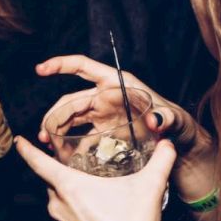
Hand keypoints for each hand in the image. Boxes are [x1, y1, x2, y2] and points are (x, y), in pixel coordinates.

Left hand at [15, 137, 174, 220]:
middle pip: (53, 179)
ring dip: (71, 192)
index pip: (38, 162)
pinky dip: (74, 209)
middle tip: (82, 166)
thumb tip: (168, 143)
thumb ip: (161, 160)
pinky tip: (95, 211)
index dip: (27, 149)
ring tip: (94, 191)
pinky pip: (64, 215)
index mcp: (68, 186)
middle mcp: (57, 204)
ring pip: (59, 198)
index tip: (19, 141)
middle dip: (64, 171)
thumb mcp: (149, 186)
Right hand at [36, 55, 214, 200]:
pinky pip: (80, 135)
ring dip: (56, 129)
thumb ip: (167, 118)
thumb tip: (156, 119)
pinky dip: (69, 143)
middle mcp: (106, 96)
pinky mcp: (103, 131)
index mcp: (117, 84)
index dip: (61, 65)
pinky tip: (62, 155)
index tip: (41, 69)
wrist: (180, 145)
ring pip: (71, 117)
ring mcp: (103, 114)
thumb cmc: (180, 125)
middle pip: (71, 100)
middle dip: (54, 114)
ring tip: (47, 144)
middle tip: (44, 134)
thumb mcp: (176, 119)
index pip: (84, 67)